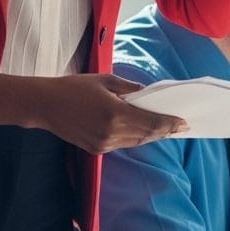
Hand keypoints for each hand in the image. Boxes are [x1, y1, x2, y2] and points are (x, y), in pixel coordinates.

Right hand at [0, 73, 188, 152]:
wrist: (44, 105)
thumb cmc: (74, 88)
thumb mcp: (105, 80)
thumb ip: (129, 89)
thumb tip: (147, 94)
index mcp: (115, 114)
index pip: (151, 123)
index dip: (170, 124)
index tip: (185, 123)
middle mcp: (111, 133)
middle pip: (147, 135)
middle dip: (166, 131)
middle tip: (182, 126)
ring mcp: (103, 144)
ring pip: (136, 142)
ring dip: (153, 135)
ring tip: (168, 129)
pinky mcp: (96, 149)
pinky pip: (124, 144)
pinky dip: (137, 138)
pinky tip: (146, 131)